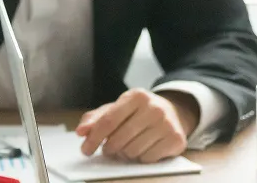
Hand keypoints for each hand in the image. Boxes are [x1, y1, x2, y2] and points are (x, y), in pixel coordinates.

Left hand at [75, 89, 198, 163]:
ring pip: (132, 151)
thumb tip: (81, 132)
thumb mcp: (117, 109)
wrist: (172, 113)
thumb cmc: (138, 112)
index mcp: (136, 96)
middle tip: (108, 149)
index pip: (108, 121)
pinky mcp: (176, 140)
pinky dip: (141, 158)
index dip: (94, 138)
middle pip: (119, 139)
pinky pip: (148, 159)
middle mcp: (153, 108)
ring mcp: (167, 124)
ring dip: (125, 154)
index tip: (85, 150)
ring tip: (127, 146)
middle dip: (109, 148)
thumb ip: (96, 119)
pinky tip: (143, 149)